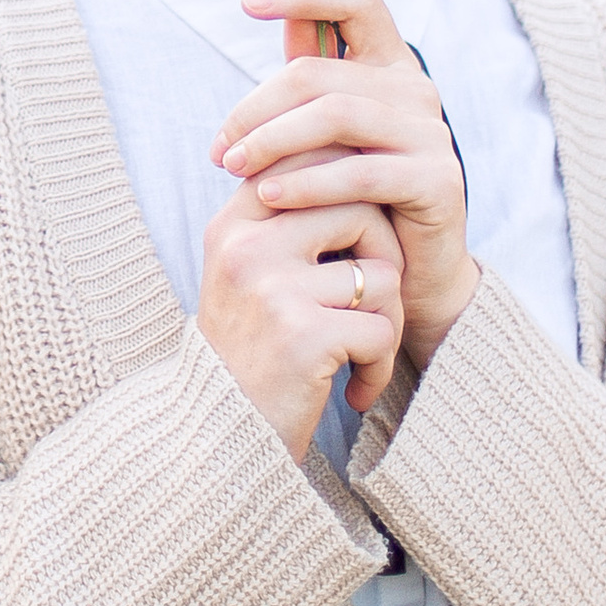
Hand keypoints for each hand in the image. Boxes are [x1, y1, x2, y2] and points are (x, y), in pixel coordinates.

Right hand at [196, 186, 403, 464]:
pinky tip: (354, 389)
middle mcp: (247, 248)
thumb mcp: (247, 276)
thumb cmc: (248, 355)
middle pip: (359, 209)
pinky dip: (378, 367)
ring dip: (387, 324)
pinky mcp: (304, 335)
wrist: (218, 440)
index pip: (309, 165)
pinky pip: (381, 330)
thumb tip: (351, 167)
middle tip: (377, 301)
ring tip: (361, 356)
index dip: (353, 190)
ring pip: (383, 276)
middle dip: (386, 257)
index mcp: (232, 226)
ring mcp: (273, 289)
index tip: (363, 236)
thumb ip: (285, 222)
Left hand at [211, 0, 478, 369]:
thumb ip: (308, 78)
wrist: (409, 277)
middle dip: (256, 108)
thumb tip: (270, 12)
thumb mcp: (326, 136)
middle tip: (219, 149)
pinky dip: (306, 183)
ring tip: (234, 169)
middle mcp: (417, 89)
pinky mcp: (438, 181)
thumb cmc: (355, 200)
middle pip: (321, 72)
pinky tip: (268, 197)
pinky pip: (360, 172)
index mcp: (390, 65)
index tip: (246, 2)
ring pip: (335, 114)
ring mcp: (432, 133)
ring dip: (272, 142)